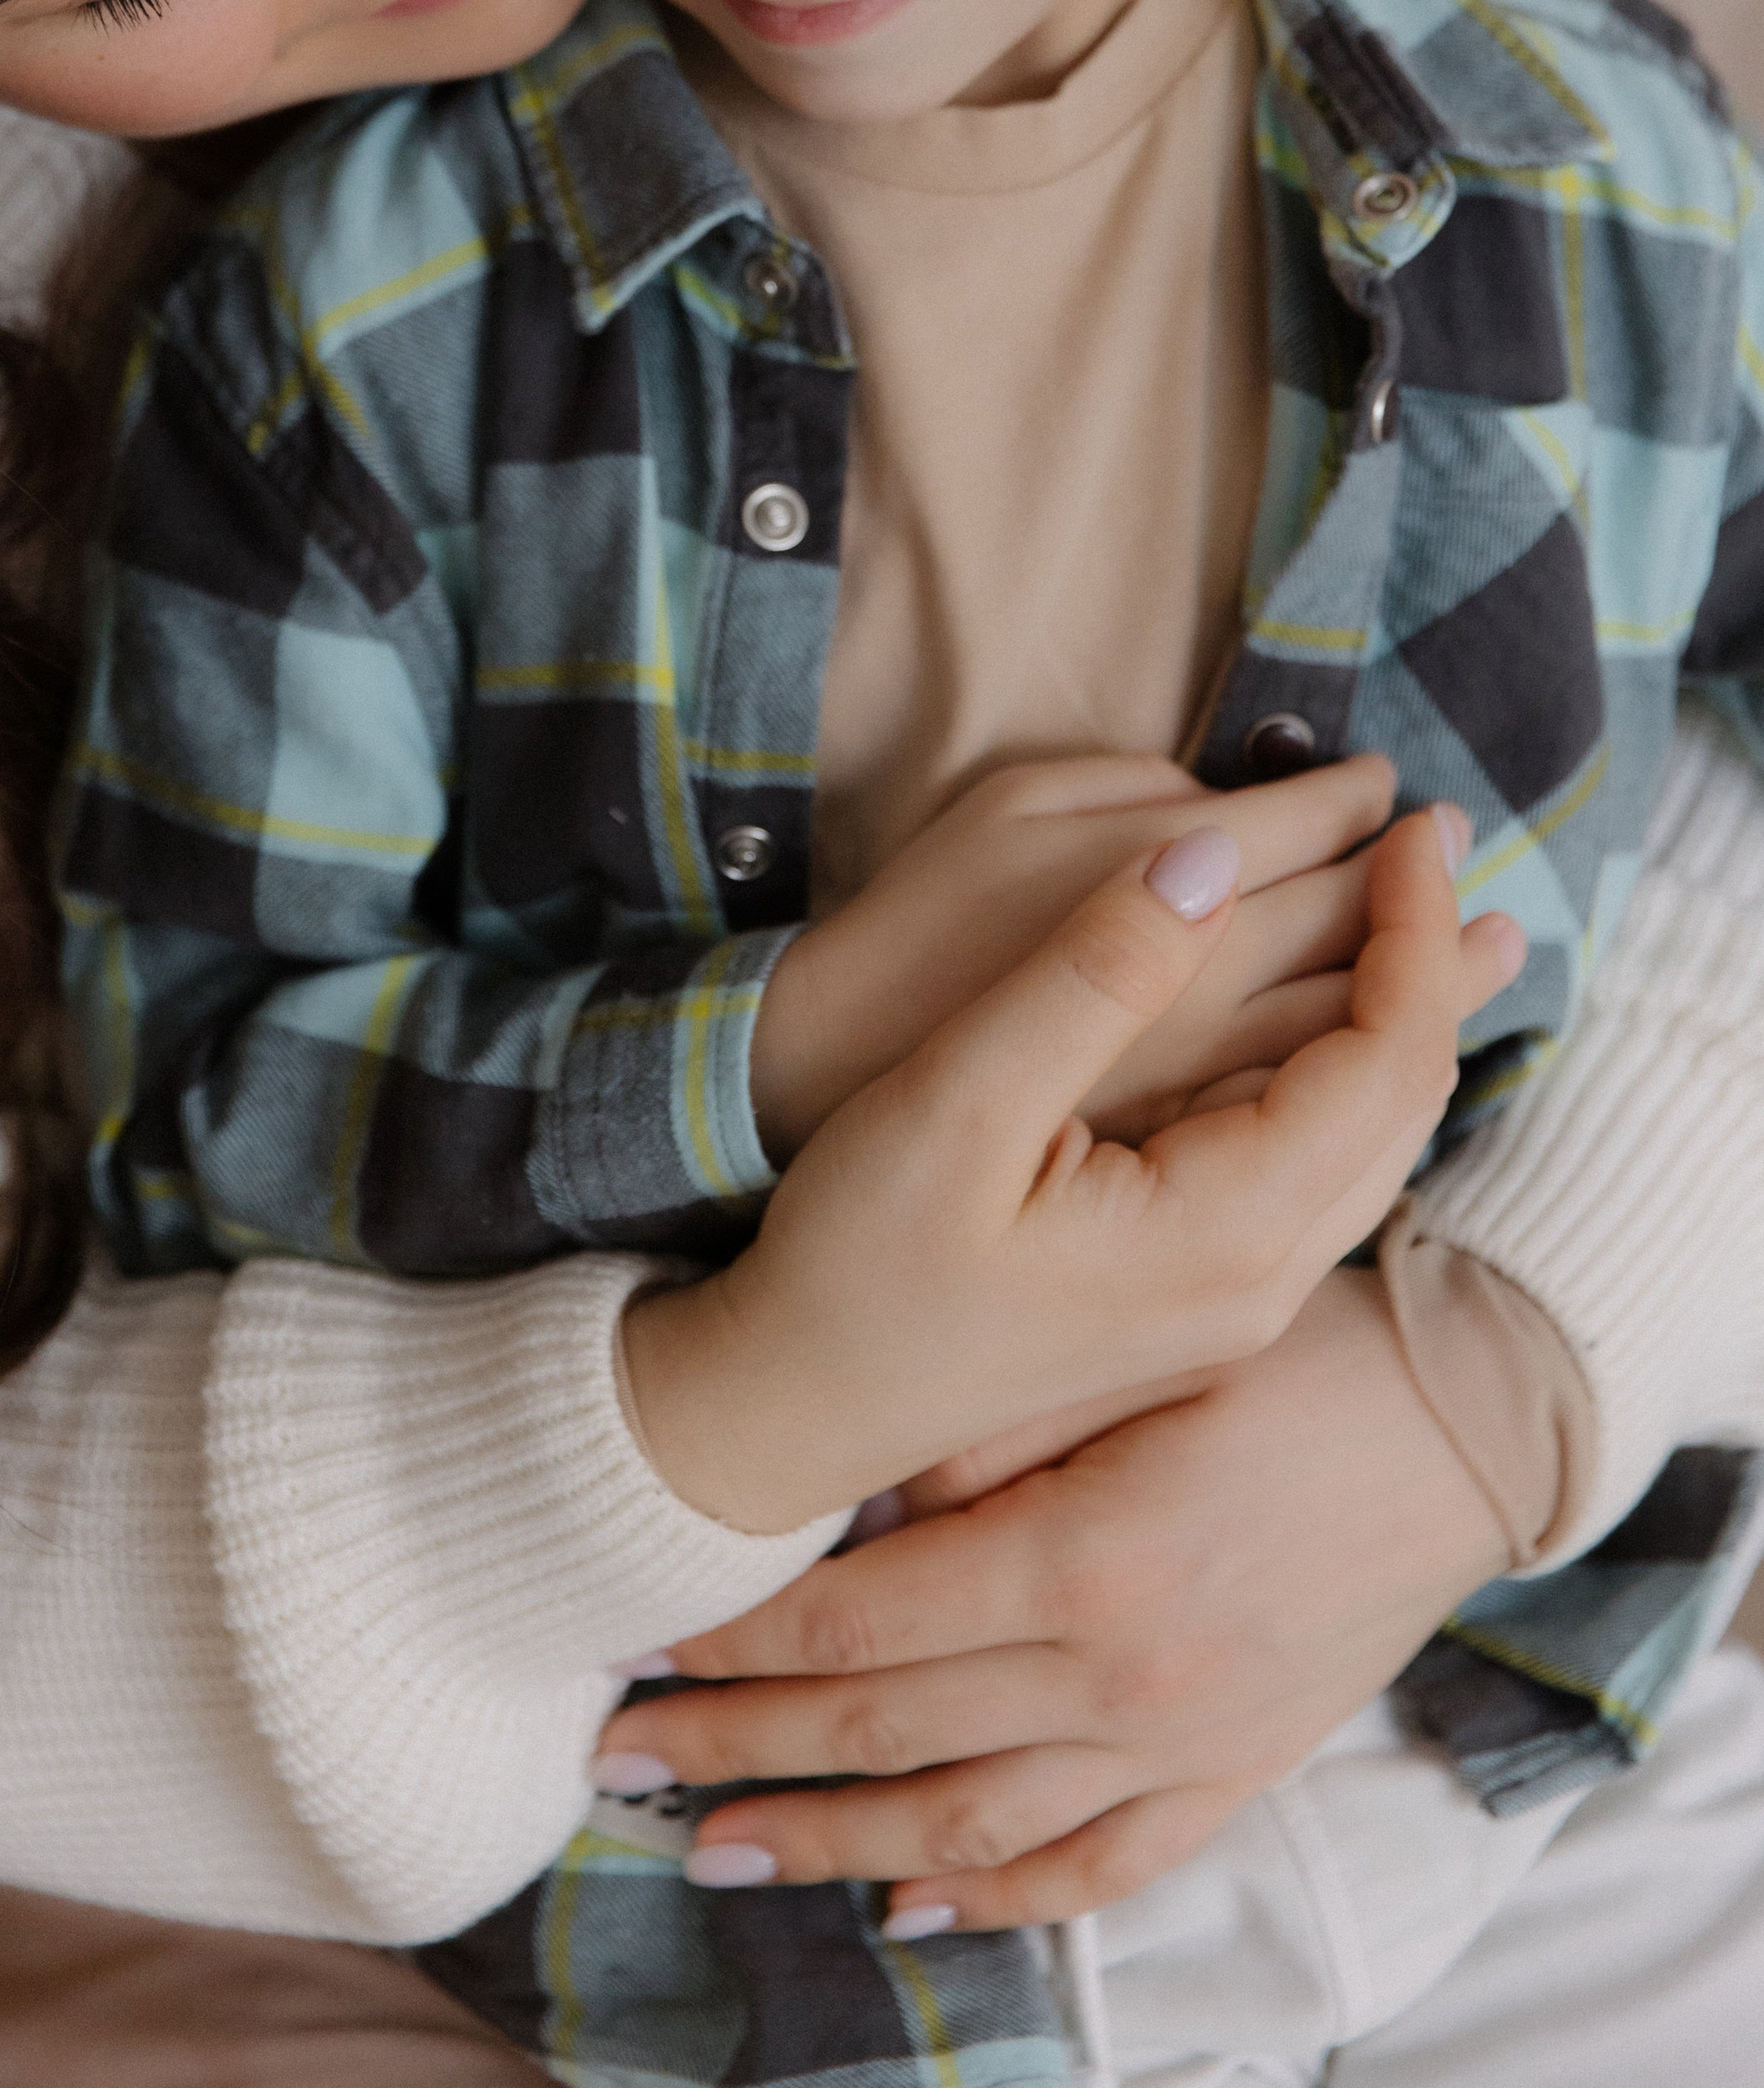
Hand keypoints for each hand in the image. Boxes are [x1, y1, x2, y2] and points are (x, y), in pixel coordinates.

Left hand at [601, 1265, 1511, 1929]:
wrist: (1469, 1412)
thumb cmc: (1297, 1345)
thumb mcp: (1134, 1349)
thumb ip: (986, 1434)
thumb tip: (859, 1497)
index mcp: (1084, 1559)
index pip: (858, 1626)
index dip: (736, 1642)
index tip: (639, 1644)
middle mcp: (1121, 1677)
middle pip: (884, 1735)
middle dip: (739, 1751)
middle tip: (623, 1763)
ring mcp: (1182, 1740)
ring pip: (968, 1826)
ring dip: (831, 1841)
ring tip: (716, 1851)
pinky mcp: (1237, 1767)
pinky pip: (1099, 1867)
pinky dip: (998, 1896)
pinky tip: (913, 1901)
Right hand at [623, 809, 1514, 1533]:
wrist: (794, 1408)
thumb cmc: (857, 1260)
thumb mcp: (957, 1098)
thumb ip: (1093, 973)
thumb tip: (1212, 851)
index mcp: (1223, 1232)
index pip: (1385, 1058)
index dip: (1411, 928)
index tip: (1403, 820)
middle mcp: (1260, 1284)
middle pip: (1408, 1102)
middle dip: (1435, 961)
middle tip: (1435, 839)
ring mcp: (1236, 1305)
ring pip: (1377, 1142)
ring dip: (1403, 1015)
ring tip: (1419, 913)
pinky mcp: (1199, 1301)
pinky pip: (1326, 1170)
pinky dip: (1351, 1072)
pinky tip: (1334, 1021)